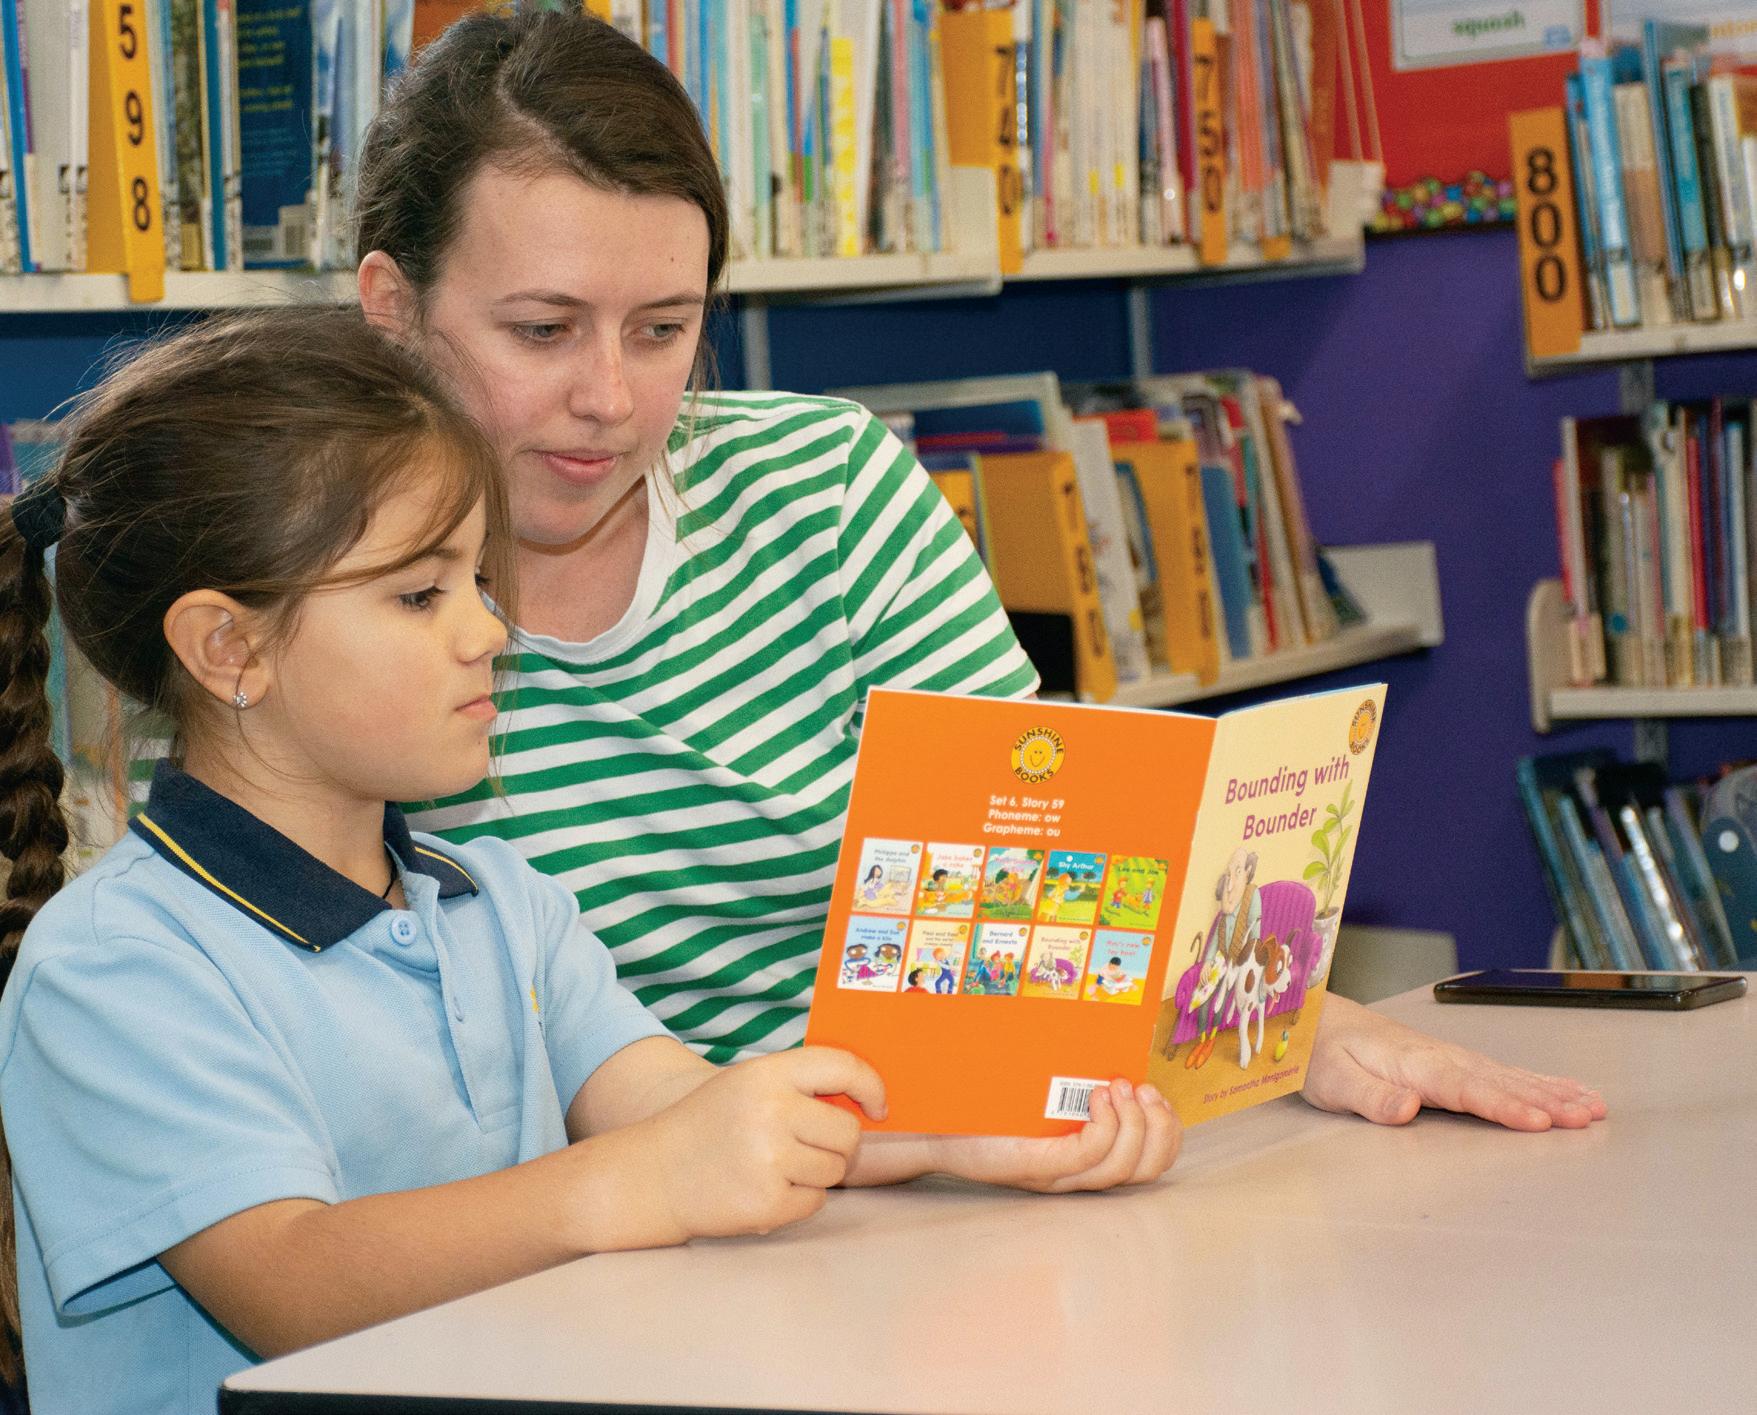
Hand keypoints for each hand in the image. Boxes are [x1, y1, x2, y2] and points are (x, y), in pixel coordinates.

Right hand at [642, 1047, 885, 1240]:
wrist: (655, 1175)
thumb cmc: (711, 1125)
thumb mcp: (749, 1084)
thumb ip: (800, 1084)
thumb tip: (866, 1100)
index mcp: (768, 1074)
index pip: (843, 1067)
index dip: (871, 1087)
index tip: (878, 1107)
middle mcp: (771, 1112)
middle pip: (848, 1132)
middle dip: (838, 1144)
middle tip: (806, 1146)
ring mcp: (769, 1160)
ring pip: (835, 1170)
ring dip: (816, 1174)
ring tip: (775, 1167)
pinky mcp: (766, 1204)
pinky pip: (815, 1203)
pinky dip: (798, 1201)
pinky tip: (764, 1189)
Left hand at [889, 1079, 1180, 1192]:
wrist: (932, 1123)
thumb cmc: (985, 1104)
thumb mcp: (1039, 1089)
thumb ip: (1072, 1078)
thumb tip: (1107, 1039)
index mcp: (1084, 1158)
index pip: (1150, 1163)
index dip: (1168, 1132)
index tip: (1157, 1094)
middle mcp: (1075, 1174)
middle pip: (1145, 1169)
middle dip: (1159, 1129)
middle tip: (1143, 1090)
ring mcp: (1055, 1174)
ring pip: (1121, 1167)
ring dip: (1133, 1125)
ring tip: (1119, 1088)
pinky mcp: (1032, 1166)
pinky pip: (1085, 1159)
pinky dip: (1104, 1129)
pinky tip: (1099, 1100)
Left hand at [1302, 994, 1606, 1129]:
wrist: (1315, 1019)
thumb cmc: (1321, 1052)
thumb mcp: (1333, 1080)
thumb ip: (1371, 1096)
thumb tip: (1408, 1109)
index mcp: (1414, 1065)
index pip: (1466, 1089)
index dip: (1504, 1106)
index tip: (1540, 1122)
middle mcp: (1440, 1058)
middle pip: (1501, 1082)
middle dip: (1547, 1101)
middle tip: (1588, 1118)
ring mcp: (1451, 1057)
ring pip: (1510, 1076)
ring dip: (1553, 1091)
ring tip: (1594, 1107)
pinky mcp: (1453, 1062)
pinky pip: (1504, 1072)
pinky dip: (1539, 1081)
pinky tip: (1567, 1090)